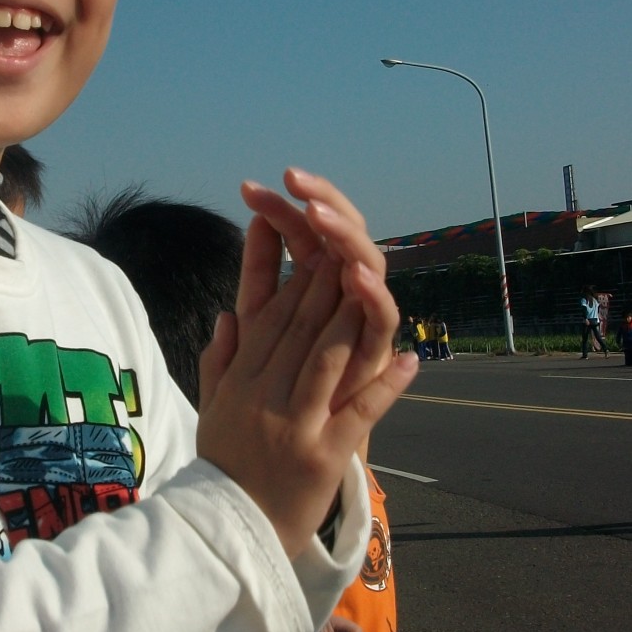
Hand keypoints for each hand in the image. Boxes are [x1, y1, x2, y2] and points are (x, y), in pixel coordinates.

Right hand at [198, 178, 416, 557]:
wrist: (228, 536)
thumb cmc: (223, 469)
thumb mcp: (212, 409)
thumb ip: (219, 360)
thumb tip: (229, 313)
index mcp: (240, 383)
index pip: (270, 320)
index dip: (296, 283)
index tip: (318, 252)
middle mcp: (264, 398)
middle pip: (300, 330)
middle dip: (328, 285)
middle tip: (352, 248)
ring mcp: (294, 426)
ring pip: (328, 360)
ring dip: (354, 318)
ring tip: (376, 285)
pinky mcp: (322, 457)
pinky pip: (360, 413)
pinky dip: (388, 386)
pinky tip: (411, 360)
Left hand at [235, 169, 402, 410]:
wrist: (293, 453)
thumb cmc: (278, 391)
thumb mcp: (257, 327)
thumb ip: (258, 277)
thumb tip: (253, 223)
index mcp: (312, 284)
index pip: (299, 233)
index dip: (278, 208)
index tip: (248, 188)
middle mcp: (344, 295)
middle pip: (337, 236)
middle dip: (315, 204)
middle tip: (292, 177)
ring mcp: (363, 321)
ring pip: (365, 263)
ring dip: (344, 236)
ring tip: (317, 213)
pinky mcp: (377, 354)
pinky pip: (384, 318)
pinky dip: (372, 295)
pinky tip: (353, 272)